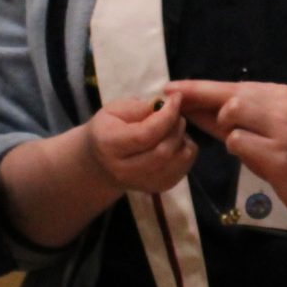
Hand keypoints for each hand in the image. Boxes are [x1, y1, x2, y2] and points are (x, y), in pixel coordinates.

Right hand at [81, 94, 195, 194]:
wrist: (100, 163)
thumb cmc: (107, 130)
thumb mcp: (114, 110)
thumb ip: (139, 107)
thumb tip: (165, 105)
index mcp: (110, 145)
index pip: (145, 134)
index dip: (166, 116)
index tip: (176, 99)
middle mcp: (124, 170)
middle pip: (163, 151)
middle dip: (176, 127)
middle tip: (176, 113)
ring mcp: (143, 183)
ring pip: (177, 161)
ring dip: (183, 139)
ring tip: (175, 127)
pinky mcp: (158, 188)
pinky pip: (183, 169)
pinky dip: (186, 152)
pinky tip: (176, 141)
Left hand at [164, 79, 286, 225]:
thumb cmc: (286, 156)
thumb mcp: (258, 130)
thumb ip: (224, 119)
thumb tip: (188, 106)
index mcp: (278, 94)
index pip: (231, 86)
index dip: (198, 88)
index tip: (170, 87)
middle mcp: (282, 104)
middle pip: (229, 95)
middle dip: (200, 101)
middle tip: (175, 105)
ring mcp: (282, 128)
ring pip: (232, 114)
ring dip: (226, 130)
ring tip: (242, 144)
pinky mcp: (279, 153)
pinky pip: (238, 142)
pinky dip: (236, 149)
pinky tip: (255, 158)